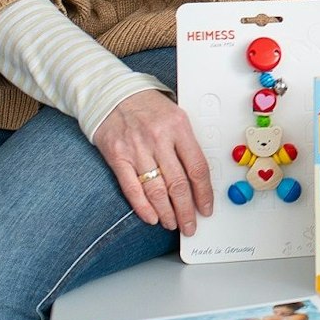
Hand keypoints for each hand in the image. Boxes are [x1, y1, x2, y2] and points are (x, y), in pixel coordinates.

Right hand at [93, 89, 212, 234]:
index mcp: (179, 127)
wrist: (112, 94)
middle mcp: (159, 139)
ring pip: (156, 190)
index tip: (207, 208)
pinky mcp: (117, 156)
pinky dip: (142, 207)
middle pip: (178, 184)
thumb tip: (200, 177)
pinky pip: (132, 188)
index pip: (197, 168)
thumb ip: (187, 143)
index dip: (204, 193)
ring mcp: (136, 149)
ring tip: (172, 224)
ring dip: (166, 212)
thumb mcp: (176, 116)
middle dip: (186, 210)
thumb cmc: (148, 106)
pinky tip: (151, 217)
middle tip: (190, 225)